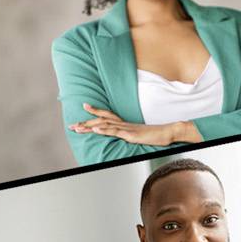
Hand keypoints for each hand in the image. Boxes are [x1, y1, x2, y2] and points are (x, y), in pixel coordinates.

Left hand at [72, 106, 193, 148]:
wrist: (169, 132)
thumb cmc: (157, 135)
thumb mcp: (141, 134)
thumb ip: (132, 133)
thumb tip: (127, 135)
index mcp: (125, 123)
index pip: (107, 115)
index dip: (95, 110)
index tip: (85, 106)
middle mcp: (123, 124)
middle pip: (101, 120)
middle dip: (85, 123)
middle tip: (72, 125)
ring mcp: (126, 128)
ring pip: (104, 125)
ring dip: (89, 126)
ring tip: (77, 128)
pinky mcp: (131, 134)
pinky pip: (115, 131)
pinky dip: (104, 129)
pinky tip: (96, 129)